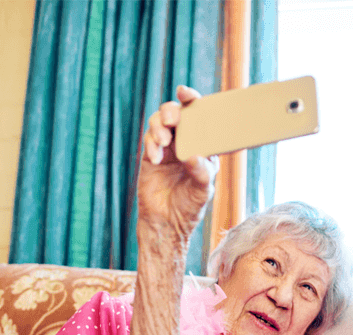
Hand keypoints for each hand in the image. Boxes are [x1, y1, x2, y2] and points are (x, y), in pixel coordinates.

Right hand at [137, 85, 219, 240]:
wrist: (167, 222)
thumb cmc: (190, 205)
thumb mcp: (203, 189)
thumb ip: (201, 171)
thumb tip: (192, 154)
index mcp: (203, 145)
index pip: (199, 117)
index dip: (192, 100)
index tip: (185, 93)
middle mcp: (185, 142)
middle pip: (175, 113)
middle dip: (171, 111)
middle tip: (173, 120)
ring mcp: (167, 148)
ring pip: (158, 122)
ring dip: (159, 127)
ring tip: (163, 142)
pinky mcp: (151, 156)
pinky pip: (149, 140)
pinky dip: (151, 145)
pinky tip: (156, 158)